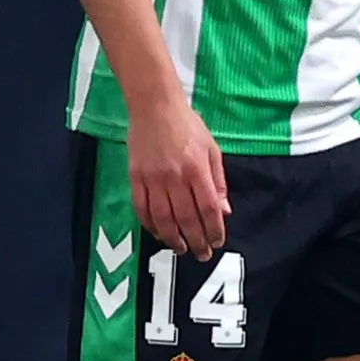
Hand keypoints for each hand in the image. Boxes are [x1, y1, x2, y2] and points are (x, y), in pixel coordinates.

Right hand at [126, 93, 228, 260]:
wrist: (154, 105)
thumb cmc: (186, 124)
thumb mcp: (211, 148)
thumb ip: (218, 180)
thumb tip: (224, 210)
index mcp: (197, 168)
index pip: (209, 208)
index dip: (214, 229)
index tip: (216, 242)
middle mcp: (175, 176)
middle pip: (187, 218)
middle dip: (196, 241)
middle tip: (201, 254)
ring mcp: (153, 178)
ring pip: (163, 218)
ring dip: (173, 238)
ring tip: (181, 249)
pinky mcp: (136, 177)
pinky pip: (142, 208)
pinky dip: (150, 224)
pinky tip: (158, 233)